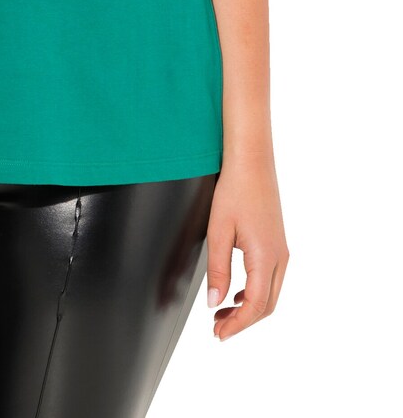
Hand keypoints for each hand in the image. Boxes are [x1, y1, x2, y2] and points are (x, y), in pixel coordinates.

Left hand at [206, 149, 289, 340]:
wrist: (252, 162)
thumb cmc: (234, 190)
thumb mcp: (219, 231)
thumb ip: (218, 270)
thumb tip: (215, 304)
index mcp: (266, 258)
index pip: (254, 306)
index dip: (236, 325)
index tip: (218, 334)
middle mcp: (280, 258)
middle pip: (265, 306)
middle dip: (242, 321)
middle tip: (217, 327)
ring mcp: (282, 251)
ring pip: (270, 295)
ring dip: (248, 308)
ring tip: (222, 313)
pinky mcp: (278, 244)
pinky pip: (271, 280)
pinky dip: (255, 293)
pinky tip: (236, 292)